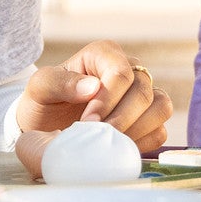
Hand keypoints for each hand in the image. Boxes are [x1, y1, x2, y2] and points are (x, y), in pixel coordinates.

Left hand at [14, 40, 172, 148]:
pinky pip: (160, 130)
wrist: (45, 126)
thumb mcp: (40, 89)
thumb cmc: (44, 102)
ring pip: (161, 108)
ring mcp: (142, 94)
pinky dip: (142, 141)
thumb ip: (59, 82)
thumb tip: (93, 87)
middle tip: (96, 137)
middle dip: (120, 119)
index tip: (88, 121)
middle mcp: (130, 69)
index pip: (121, 73)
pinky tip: (116, 147)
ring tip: (108, 142)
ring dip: (137, 130)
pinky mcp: (148, 119)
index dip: (108, 99)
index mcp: (104, 54)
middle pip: (143, 92)